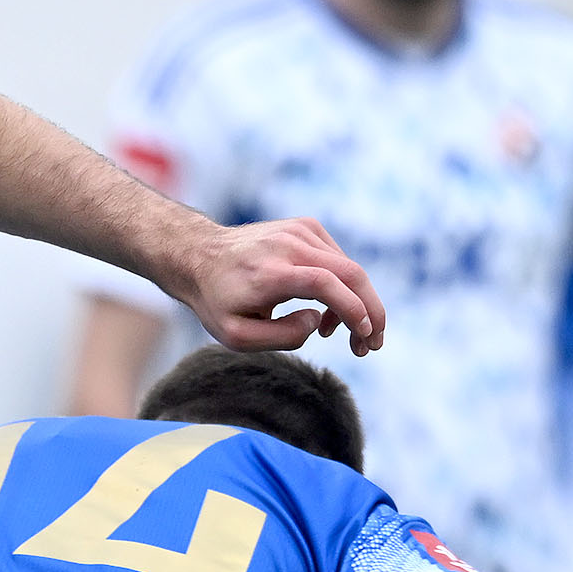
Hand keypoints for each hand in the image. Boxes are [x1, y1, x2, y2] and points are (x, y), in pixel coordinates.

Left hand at [167, 214, 385, 357]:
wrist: (200, 255)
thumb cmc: (217, 301)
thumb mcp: (237, 336)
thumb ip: (282, 336)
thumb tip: (317, 320)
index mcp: (272, 272)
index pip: (326, 283)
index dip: (353, 309)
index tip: (365, 336)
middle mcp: (289, 245)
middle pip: (350, 273)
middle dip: (371, 311)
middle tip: (372, 344)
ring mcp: (300, 231)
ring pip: (349, 268)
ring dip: (356, 303)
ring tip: (337, 334)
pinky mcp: (306, 227)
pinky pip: (338, 259)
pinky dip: (342, 286)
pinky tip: (324, 309)